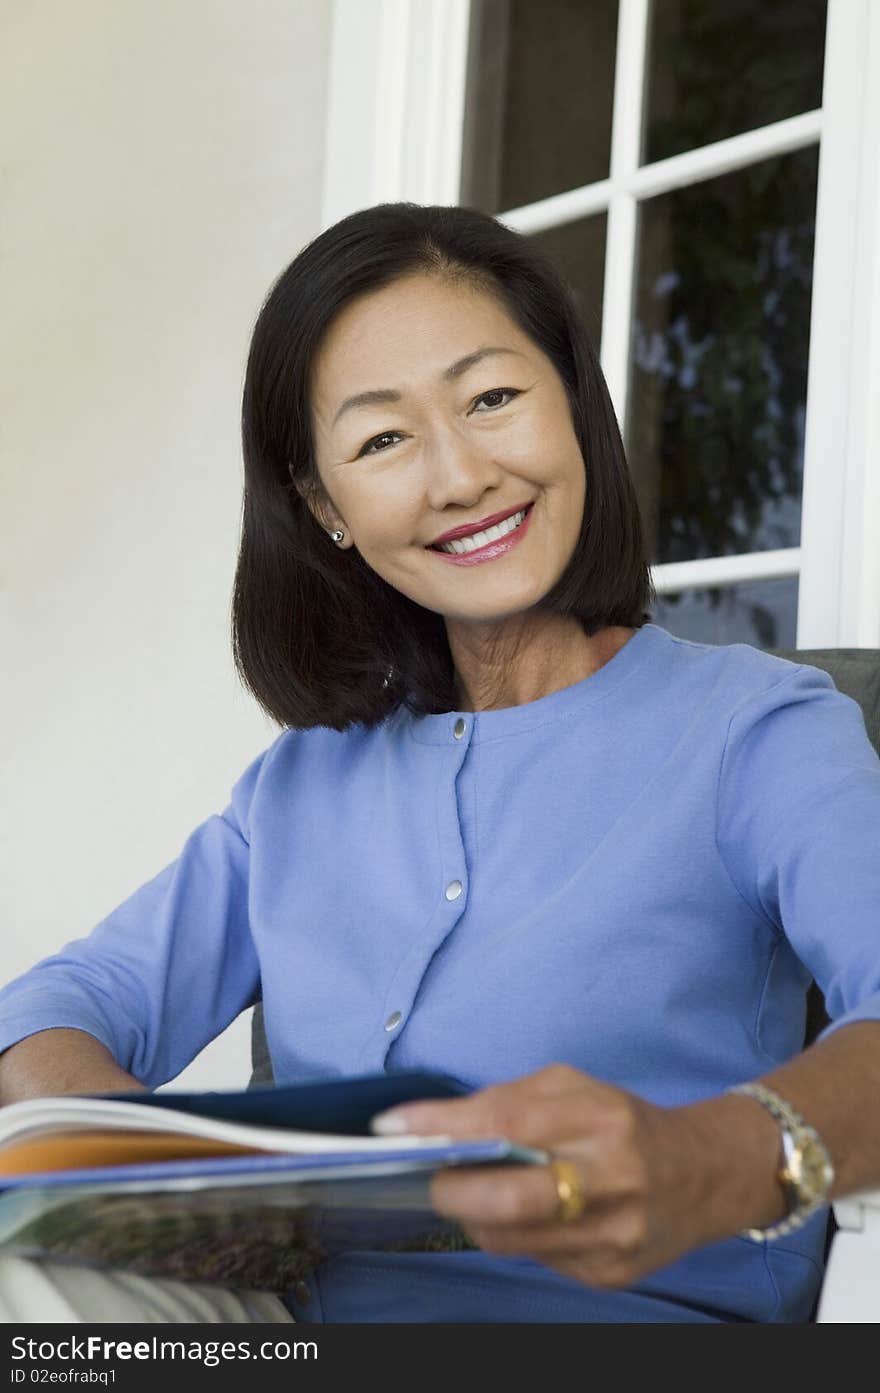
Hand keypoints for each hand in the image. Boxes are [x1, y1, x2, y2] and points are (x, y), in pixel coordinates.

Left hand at [371, 1064, 720, 1289]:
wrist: (704, 1176)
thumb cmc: (626, 1123)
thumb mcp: (576, 1088)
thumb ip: (512, 1098)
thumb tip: (441, 1123)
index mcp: (601, 1118)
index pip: (508, 1119)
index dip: (444, 1125)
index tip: (395, 1125)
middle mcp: (611, 1178)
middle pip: (509, 1197)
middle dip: (453, 1189)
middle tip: (430, 1176)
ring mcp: (612, 1234)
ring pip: (512, 1238)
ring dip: (474, 1215)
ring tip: (467, 1191)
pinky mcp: (609, 1273)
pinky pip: (535, 1259)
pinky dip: (511, 1235)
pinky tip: (515, 1215)